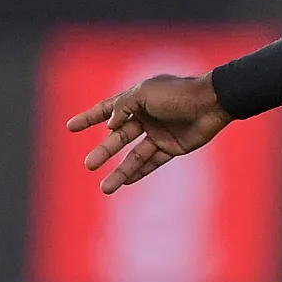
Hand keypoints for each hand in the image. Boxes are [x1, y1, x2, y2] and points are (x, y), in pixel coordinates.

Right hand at [65, 74, 228, 193]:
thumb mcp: (144, 94)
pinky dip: (140, 172)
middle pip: (118, 137)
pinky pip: (152, 162)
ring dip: (119, 170)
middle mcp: (145, 117)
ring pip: (133, 155)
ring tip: (105, 187)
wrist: (212, 103)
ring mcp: (159, 133)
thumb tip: (109, 126)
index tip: (70, 127)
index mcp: (136, 99)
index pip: (107, 109)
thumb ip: (123, 108)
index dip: (89, 117)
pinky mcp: (172, 147)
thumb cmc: (178, 94)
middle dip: (103, 151)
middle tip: (88, 164)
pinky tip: (126, 182)